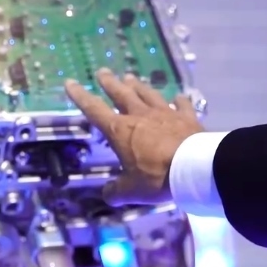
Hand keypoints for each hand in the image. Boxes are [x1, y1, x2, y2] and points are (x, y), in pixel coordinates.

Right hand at [64, 68, 203, 205]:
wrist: (195, 167)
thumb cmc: (158, 177)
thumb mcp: (132, 190)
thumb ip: (117, 191)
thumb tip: (108, 194)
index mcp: (121, 130)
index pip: (94, 110)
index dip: (80, 96)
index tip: (71, 83)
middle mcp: (140, 116)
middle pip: (121, 94)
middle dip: (109, 82)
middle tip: (102, 72)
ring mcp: (165, 113)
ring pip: (148, 94)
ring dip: (138, 86)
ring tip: (131, 78)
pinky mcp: (186, 117)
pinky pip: (182, 104)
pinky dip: (180, 100)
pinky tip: (180, 96)